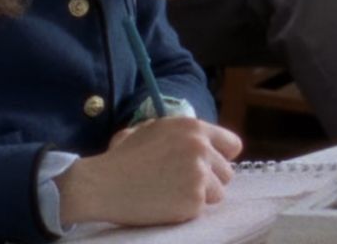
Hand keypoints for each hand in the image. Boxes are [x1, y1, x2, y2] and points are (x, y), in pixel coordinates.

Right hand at [56, 117, 242, 226]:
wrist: (105, 183)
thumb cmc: (122, 156)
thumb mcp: (149, 128)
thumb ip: (176, 132)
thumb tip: (194, 140)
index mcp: (191, 126)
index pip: (231, 144)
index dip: (221, 156)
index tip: (211, 165)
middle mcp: (200, 147)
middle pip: (227, 172)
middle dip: (210, 180)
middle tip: (182, 182)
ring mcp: (199, 174)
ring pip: (219, 193)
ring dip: (201, 196)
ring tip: (173, 192)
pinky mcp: (195, 200)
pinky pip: (202, 209)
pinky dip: (187, 209)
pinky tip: (166, 202)